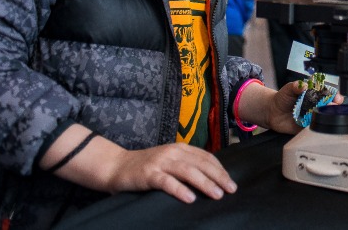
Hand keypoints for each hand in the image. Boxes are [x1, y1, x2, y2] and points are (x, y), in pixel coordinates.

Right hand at [103, 142, 236, 203]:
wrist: (116, 166)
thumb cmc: (145, 167)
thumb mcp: (169, 161)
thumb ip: (186, 164)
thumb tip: (210, 177)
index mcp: (180, 148)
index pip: (206, 157)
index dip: (220, 169)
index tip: (231, 181)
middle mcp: (172, 152)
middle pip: (201, 164)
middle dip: (218, 177)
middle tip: (231, 189)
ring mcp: (160, 163)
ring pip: (188, 171)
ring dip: (205, 183)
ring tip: (217, 194)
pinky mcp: (148, 175)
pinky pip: (167, 182)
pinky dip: (180, 190)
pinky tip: (190, 198)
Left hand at [259, 81, 344, 134]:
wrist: (272, 112)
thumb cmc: (283, 98)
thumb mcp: (288, 88)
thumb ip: (296, 86)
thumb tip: (303, 85)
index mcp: (314, 94)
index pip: (328, 94)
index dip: (335, 96)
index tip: (337, 98)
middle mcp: (315, 106)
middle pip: (329, 107)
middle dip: (334, 107)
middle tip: (332, 107)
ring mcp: (312, 117)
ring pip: (323, 118)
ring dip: (326, 118)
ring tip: (323, 116)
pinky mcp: (307, 127)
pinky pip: (314, 129)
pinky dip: (316, 128)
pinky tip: (315, 125)